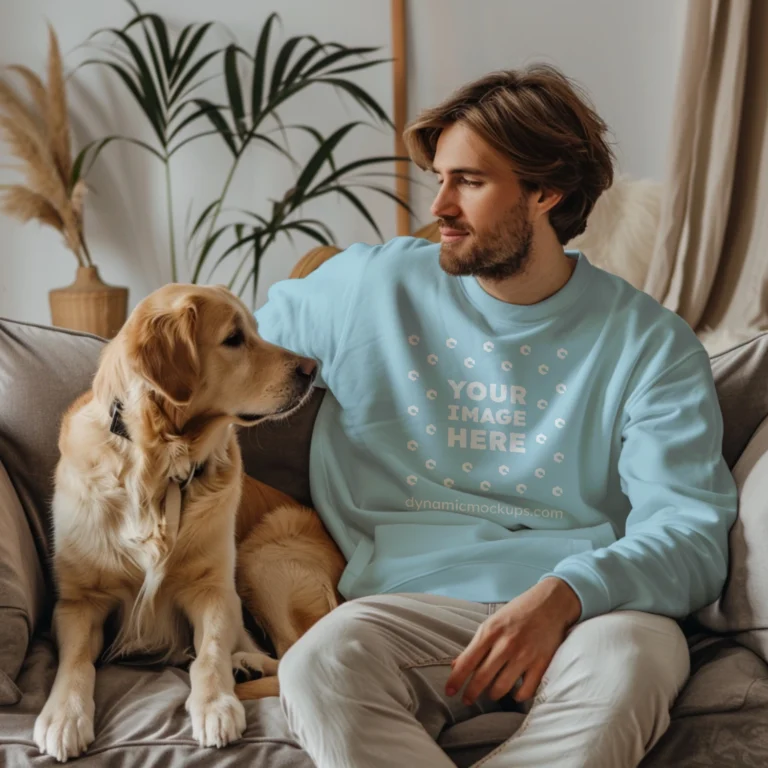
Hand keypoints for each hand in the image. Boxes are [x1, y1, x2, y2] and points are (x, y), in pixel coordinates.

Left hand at [445, 577, 580, 704]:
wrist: (550, 603)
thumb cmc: (517, 612)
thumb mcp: (492, 622)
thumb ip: (476, 645)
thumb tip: (456, 665)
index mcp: (490, 631)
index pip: (467, 661)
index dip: (456, 679)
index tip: (448, 692)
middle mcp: (506, 644)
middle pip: (482, 678)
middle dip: (471, 693)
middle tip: (466, 700)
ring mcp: (524, 655)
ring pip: (502, 688)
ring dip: (493, 694)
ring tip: (491, 693)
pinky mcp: (541, 664)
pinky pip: (525, 691)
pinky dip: (517, 696)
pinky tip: (514, 691)